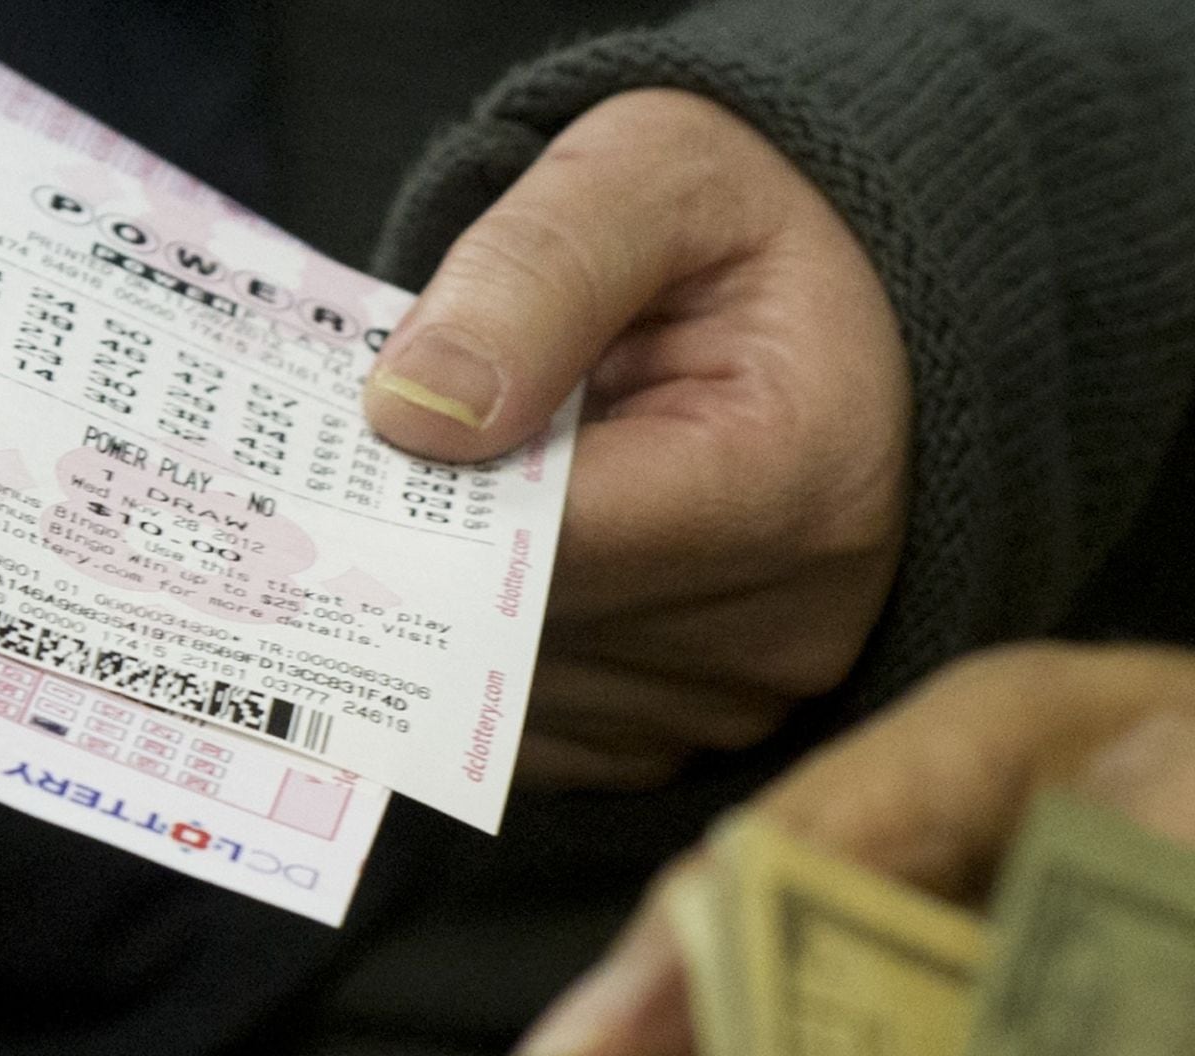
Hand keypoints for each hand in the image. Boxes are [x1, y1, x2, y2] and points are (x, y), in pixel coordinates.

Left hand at [366, 89, 909, 788]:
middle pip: (526, 631)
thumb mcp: (653, 174)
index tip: (347, 453)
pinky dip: (490, 656)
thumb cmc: (742, 238)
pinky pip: (538, 732)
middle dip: (429, 549)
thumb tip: (412, 415)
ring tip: (461, 497)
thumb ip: (535, 270)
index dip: (431, 499)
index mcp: (801, 477)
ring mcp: (746, 702)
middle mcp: (789, 623)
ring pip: (514, 696)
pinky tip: (499, 562)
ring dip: (454, 608)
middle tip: (360, 472)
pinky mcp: (700, 741)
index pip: (557, 536)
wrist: (847, 317)